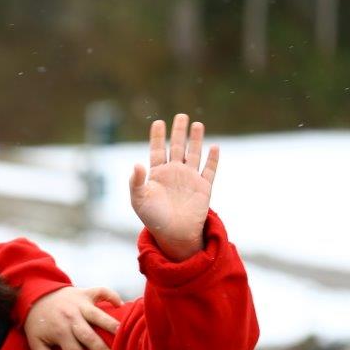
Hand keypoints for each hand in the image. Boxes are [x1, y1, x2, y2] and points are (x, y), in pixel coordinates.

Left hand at [24, 286, 121, 349]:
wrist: (34, 294)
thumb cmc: (37, 322)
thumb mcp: (35, 342)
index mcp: (60, 331)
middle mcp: (71, 318)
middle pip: (89, 337)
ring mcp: (79, 304)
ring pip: (99, 315)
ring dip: (112, 325)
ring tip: (124, 335)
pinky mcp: (85, 293)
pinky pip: (101, 292)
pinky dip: (112, 296)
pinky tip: (121, 306)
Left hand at [129, 114, 218, 259]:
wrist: (173, 234)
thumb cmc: (153, 218)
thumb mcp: (139, 200)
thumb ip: (135, 182)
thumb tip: (137, 164)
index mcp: (157, 174)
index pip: (158, 150)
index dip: (158, 136)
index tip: (158, 122)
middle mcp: (174, 174)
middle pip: (177, 147)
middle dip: (179, 131)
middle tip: (181, 115)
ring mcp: (189, 179)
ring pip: (193, 154)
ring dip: (196, 139)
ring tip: (197, 124)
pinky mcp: (203, 187)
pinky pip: (209, 170)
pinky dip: (212, 159)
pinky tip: (214, 146)